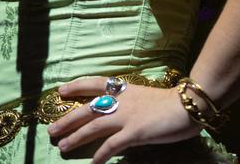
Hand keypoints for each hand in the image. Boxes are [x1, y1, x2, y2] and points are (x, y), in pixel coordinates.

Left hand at [46, 76, 200, 163]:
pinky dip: (100, 155)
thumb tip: (116, 112)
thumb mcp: (145, 96)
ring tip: (62, 146)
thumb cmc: (171, 102)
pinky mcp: (134, 132)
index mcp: (124, 89)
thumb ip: (130, 102)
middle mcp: (120, 101)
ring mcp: (125, 116)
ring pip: (93, 127)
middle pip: (86, 109)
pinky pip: (111, 145)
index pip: (95, 83)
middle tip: (51, 130)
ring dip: (76, 138)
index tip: (61, 90)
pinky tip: (93, 163)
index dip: (76, 86)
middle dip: (67, 120)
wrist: (187, 105)